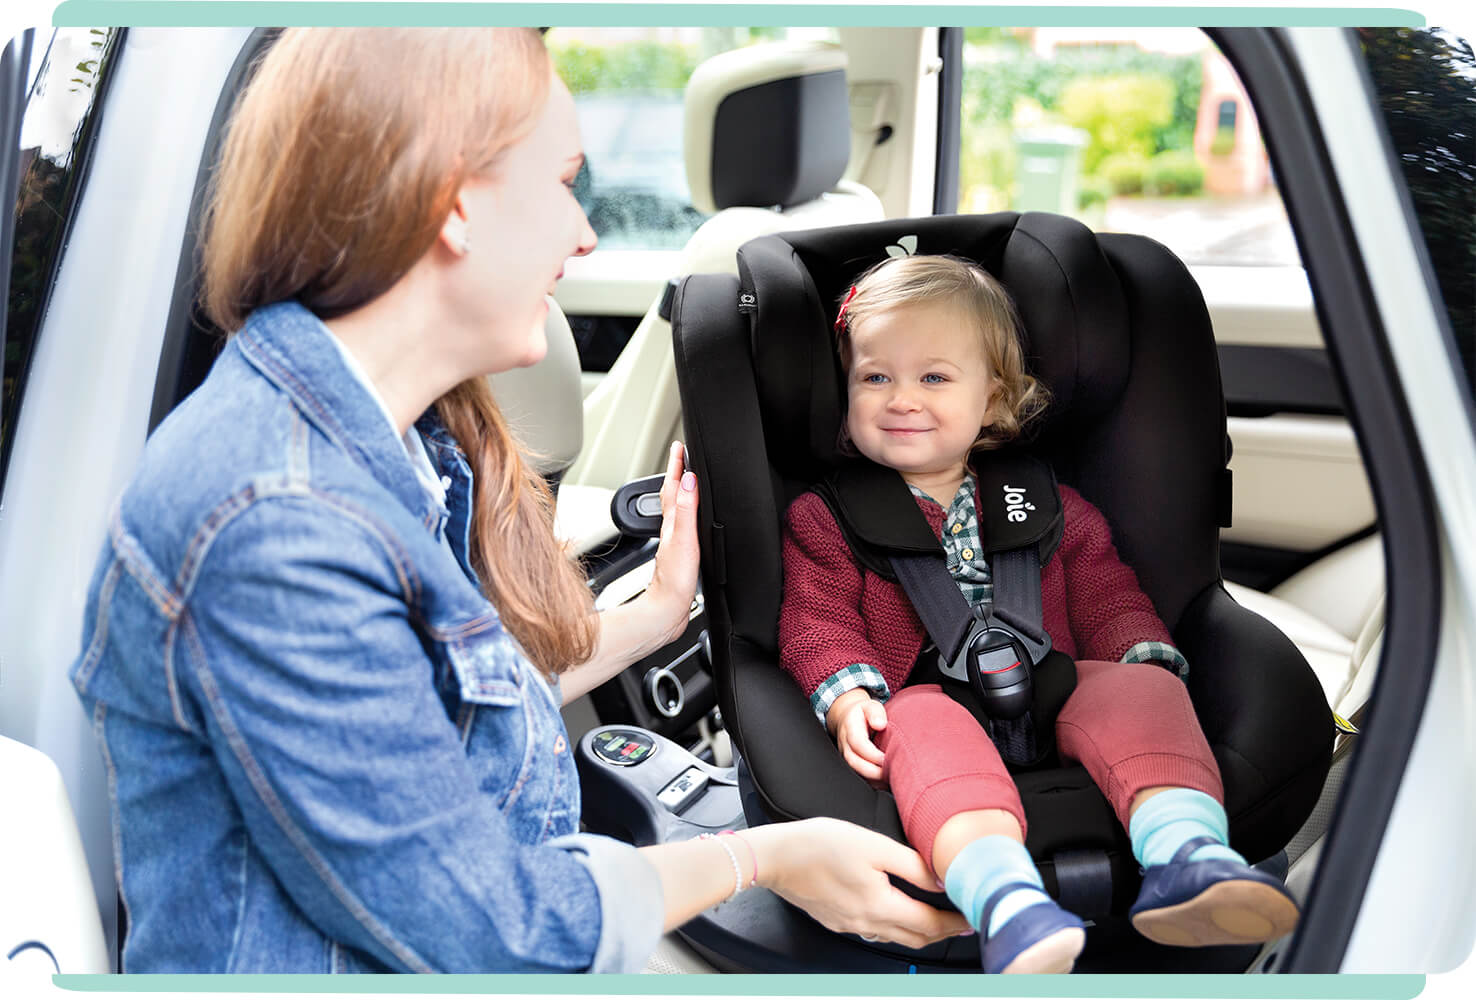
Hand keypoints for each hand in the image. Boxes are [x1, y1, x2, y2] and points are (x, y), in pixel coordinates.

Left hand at [644, 441, 699, 645]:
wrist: (666, 612)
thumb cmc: (674, 581)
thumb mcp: (683, 540)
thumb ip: (687, 510)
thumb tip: (690, 480)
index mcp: (672, 523)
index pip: (673, 486)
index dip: (677, 465)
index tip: (681, 445)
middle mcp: (671, 531)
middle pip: (673, 494)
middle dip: (678, 473)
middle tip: (683, 455)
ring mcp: (675, 544)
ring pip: (678, 510)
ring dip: (682, 492)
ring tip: (687, 479)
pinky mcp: (681, 557)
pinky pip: (685, 527)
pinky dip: (688, 516)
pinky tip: (692, 521)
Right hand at [750, 817, 970, 947]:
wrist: (775, 857)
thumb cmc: (818, 844)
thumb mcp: (873, 845)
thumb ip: (911, 864)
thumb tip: (940, 879)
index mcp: (880, 905)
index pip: (930, 924)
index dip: (955, 923)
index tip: (972, 917)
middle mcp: (866, 923)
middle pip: (916, 938)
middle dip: (942, 932)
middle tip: (961, 921)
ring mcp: (849, 925)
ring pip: (895, 937)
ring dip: (920, 931)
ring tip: (935, 917)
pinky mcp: (836, 920)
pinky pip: (874, 930)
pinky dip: (894, 926)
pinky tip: (895, 910)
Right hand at [828, 690, 886, 782]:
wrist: (847, 718)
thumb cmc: (862, 713)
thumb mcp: (870, 705)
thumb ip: (875, 712)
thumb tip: (880, 724)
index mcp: (850, 728)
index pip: (858, 743)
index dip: (872, 754)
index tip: (887, 759)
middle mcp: (845, 744)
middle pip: (854, 762)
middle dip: (873, 771)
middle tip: (891, 773)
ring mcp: (845, 755)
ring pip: (855, 772)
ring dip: (873, 779)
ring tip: (890, 779)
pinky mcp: (850, 764)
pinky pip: (858, 776)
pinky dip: (872, 782)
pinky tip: (885, 782)